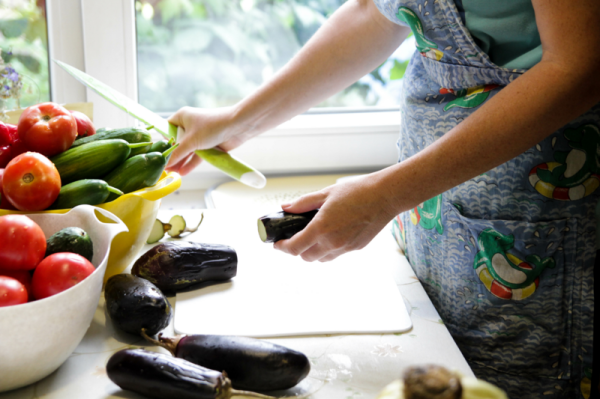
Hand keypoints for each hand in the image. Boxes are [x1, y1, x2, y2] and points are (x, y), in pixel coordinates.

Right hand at [166, 106, 247, 175]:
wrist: (237, 127)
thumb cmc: (212, 126)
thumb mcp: (191, 141)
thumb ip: (178, 153)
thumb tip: (166, 164)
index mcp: (182, 117)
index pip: (167, 129)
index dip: (164, 142)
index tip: (160, 154)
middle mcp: (190, 125)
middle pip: (177, 143)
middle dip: (173, 156)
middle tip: (165, 168)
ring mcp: (200, 136)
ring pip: (187, 151)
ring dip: (181, 162)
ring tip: (173, 174)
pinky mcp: (208, 145)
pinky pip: (197, 156)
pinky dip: (191, 163)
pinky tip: (184, 172)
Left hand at [274, 173, 396, 261]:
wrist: (384, 197)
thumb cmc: (357, 192)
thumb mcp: (325, 194)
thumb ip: (303, 204)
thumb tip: (286, 208)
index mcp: (321, 228)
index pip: (295, 248)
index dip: (282, 247)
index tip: (277, 244)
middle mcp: (332, 242)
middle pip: (306, 257)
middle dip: (297, 250)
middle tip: (294, 238)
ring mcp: (345, 247)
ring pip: (321, 259)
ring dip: (313, 252)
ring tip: (313, 237)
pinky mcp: (355, 248)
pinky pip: (336, 254)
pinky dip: (329, 249)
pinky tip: (331, 234)